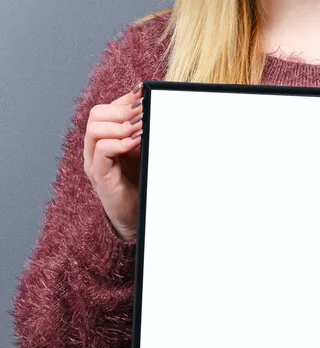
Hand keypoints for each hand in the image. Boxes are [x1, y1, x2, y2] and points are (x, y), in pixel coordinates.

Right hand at [83, 81, 144, 241]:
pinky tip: (136, 142)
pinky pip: (101, 151)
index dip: (125, 99)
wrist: (137, 217)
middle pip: (97, 114)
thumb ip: (146, 135)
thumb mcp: (145, 154)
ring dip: (121, 124)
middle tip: (144, 110)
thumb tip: (158, 111)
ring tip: (141, 126)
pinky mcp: (98, 175)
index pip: (108, 109)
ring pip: (95, 128)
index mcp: (106, 139)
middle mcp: (95, 148)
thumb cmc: (142, 186)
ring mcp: (94, 161)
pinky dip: (119, 143)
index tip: (144, 91)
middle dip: (122, 109)